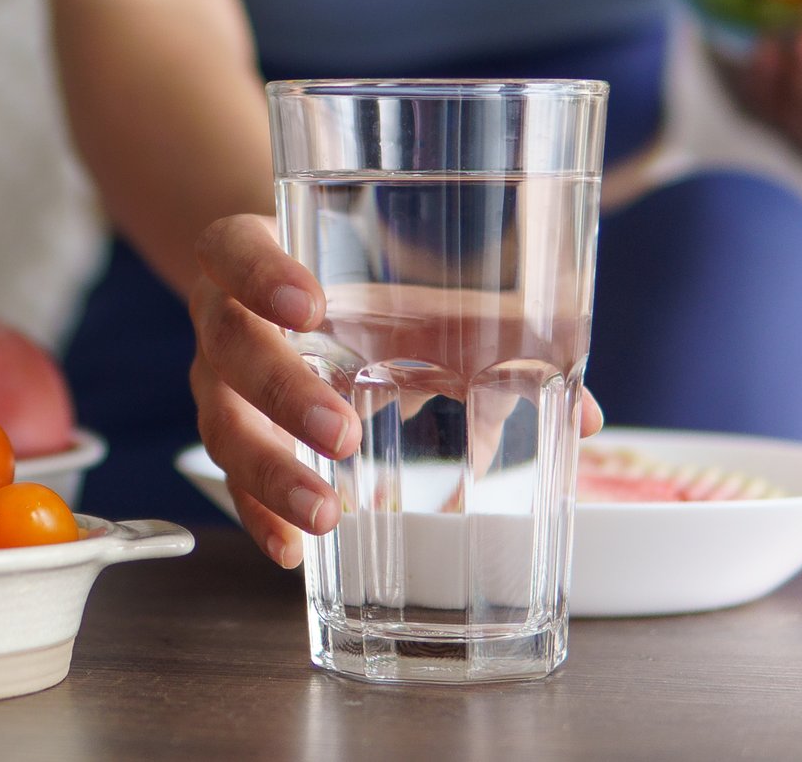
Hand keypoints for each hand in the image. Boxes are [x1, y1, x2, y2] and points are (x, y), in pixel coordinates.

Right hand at [188, 215, 603, 569]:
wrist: (276, 293)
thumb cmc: (351, 289)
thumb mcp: (404, 292)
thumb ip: (487, 334)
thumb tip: (588, 415)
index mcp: (250, 256)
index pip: (232, 251)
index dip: (260, 275)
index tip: (311, 306)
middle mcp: (220, 318)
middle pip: (228, 346)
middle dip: (283, 391)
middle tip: (344, 432)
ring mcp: (214, 380)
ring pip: (220, 422)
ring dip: (270, 471)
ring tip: (326, 514)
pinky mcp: (228, 435)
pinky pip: (228, 480)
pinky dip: (259, 514)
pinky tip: (293, 550)